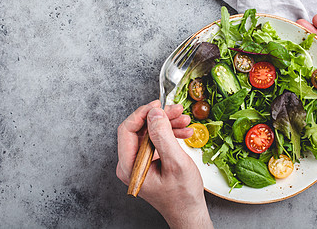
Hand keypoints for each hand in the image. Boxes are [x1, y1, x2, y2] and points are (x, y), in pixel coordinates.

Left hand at [116, 100, 212, 228]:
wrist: (189, 211)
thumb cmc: (182, 196)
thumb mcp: (175, 163)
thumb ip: (163, 136)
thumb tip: (154, 113)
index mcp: (129, 166)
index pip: (127, 130)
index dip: (142, 114)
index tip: (158, 105)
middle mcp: (131, 163)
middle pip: (140, 129)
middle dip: (160, 117)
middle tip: (177, 110)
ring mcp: (140, 162)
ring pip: (150, 132)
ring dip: (168, 124)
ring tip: (185, 120)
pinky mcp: (149, 161)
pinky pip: (156, 141)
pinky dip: (170, 134)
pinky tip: (184, 131)